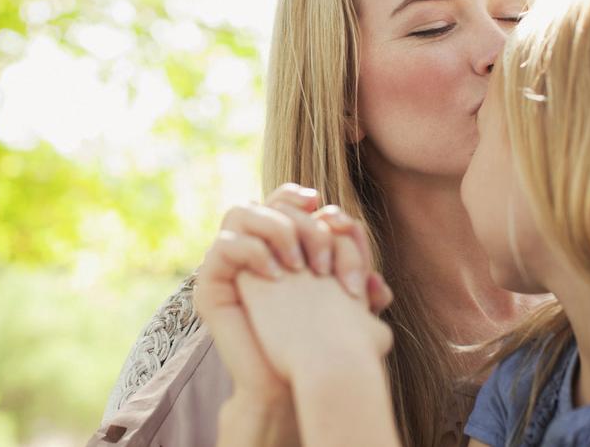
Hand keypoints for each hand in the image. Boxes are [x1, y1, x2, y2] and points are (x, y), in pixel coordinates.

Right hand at [195, 185, 392, 398]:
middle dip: (300, 223)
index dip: (303, 198)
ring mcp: (228, 264)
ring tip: (298, 267)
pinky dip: (252, 250)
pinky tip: (276, 276)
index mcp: (278, 244)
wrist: (286, 390)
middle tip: (322, 262)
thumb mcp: (345, 311)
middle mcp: (251, 248)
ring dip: (275, 229)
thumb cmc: (315, 349)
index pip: (284, 199)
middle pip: (266, 201)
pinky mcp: (209, 284)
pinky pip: (223, 245)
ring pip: (240, 211)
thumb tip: (380, 285)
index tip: (331, 217)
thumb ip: (361, 291)